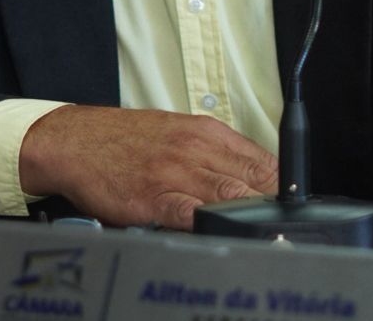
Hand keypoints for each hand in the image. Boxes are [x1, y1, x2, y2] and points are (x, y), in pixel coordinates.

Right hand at [18, 105, 278, 228]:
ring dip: (253, 219)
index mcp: (208, 133)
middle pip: (256, 181)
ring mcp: (176, 173)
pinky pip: (190, 215)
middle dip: (277, 208)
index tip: (295, 210)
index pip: (265, 162)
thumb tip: (256, 180)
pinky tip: (224, 236)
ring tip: (270, 239)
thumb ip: (217, 154)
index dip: (286, 190)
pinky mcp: (153, 199)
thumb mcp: (181, 132)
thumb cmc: (128, 140)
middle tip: (291, 230)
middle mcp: (197, 149)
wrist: (77, 140)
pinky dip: (212, 227)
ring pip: (231, 196)